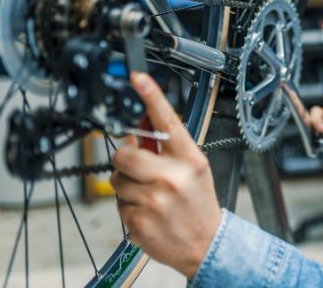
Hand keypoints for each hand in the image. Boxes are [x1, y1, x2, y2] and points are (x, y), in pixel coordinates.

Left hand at [110, 72, 219, 279]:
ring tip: (149, 195)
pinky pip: (118, 204)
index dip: (151, 97)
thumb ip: (167, 147)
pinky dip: (128, 207)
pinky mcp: (138, 221)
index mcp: (189, 159)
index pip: (168, 121)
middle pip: (125, 153)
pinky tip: (147, 212)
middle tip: (138, 168)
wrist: (206, 245)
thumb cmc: (198, 202)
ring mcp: (154, 201)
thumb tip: (139, 125)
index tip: (138, 78)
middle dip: (125, 159)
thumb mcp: (193, 168)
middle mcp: (172, 177)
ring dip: (127, 186)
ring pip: (116, 180)